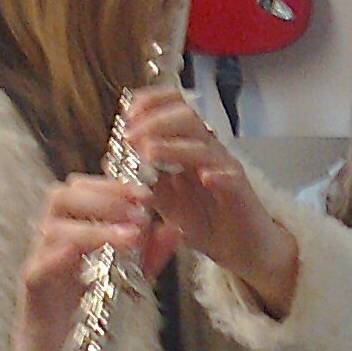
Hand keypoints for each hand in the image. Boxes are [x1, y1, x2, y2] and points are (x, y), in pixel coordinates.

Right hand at [0, 172, 151, 350]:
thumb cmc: (83, 326)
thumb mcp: (123, 285)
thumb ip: (147, 257)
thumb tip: (174, 226)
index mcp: (70, 237)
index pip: (80, 191)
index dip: (111, 184)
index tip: (145, 192)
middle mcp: (49, 247)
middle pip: (60, 197)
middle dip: (103, 195)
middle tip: (140, 206)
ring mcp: (38, 270)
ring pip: (51, 229)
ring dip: (93, 226)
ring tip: (130, 234)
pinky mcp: (31, 299)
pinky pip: (36, 270)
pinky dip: (56, 258)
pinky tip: (79, 253)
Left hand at [124, 88, 297, 312]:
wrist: (239, 247)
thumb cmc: (205, 220)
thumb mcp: (165, 198)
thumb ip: (143, 178)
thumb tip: (111, 161)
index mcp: (188, 145)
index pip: (174, 107)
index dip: (151, 103)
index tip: (127, 114)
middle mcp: (207, 150)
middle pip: (187, 118)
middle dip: (155, 122)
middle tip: (131, 136)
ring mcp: (224, 168)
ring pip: (203, 146)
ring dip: (175, 146)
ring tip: (151, 152)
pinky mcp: (240, 191)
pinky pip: (230, 177)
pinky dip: (218, 174)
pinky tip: (204, 177)